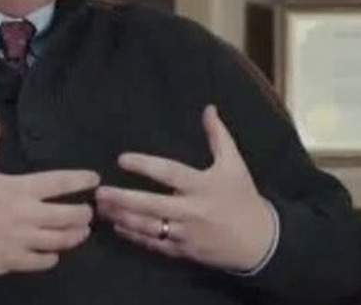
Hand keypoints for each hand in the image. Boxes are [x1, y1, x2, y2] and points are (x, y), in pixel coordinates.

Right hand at [0, 113, 99, 277]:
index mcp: (16, 188)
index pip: (58, 182)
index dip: (80, 179)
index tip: (94, 179)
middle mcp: (25, 215)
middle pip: (69, 215)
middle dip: (84, 213)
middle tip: (88, 211)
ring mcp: (20, 240)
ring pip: (61, 241)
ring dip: (75, 236)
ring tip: (80, 232)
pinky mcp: (12, 261)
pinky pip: (43, 261)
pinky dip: (52, 256)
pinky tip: (53, 253)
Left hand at [94, 105, 274, 271]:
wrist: (261, 243)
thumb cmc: (243, 198)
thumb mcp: (234, 165)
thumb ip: (218, 136)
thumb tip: (208, 108)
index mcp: (203, 186)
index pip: (169, 173)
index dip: (145, 166)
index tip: (122, 159)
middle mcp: (192, 210)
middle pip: (152, 205)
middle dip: (123, 199)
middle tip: (99, 192)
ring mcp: (187, 233)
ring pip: (149, 227)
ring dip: (123, 217)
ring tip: (101, 208)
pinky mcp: (184, 251)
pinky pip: (155, 245)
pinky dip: (135, 236)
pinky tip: (118, 226)